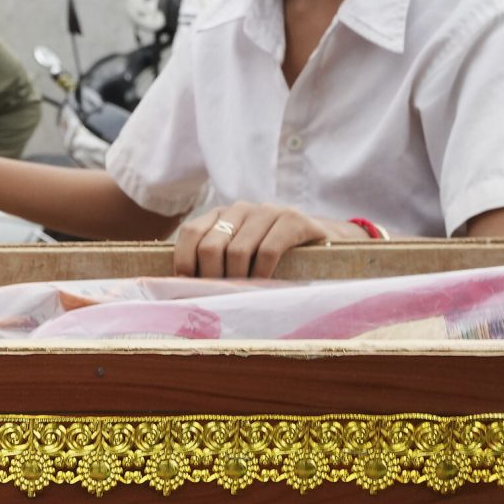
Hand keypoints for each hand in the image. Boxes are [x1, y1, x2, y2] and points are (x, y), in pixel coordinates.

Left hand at [172, 201, 349, 278]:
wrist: (322, 242)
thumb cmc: (274, 257)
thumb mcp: (240, 256)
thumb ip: (214, 263)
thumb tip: (181, 289)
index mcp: (222, 215)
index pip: (191, 233)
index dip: (185, 262)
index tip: (190, 287)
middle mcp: (241, 208)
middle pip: (211, 246)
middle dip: (212, 278)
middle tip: (220, 295)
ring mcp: (268, 211)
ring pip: (237, 251)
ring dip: (238, 280)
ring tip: (243, 292)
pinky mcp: (293, 219)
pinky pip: (267, 251)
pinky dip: (261, 274)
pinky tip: (264, 285)